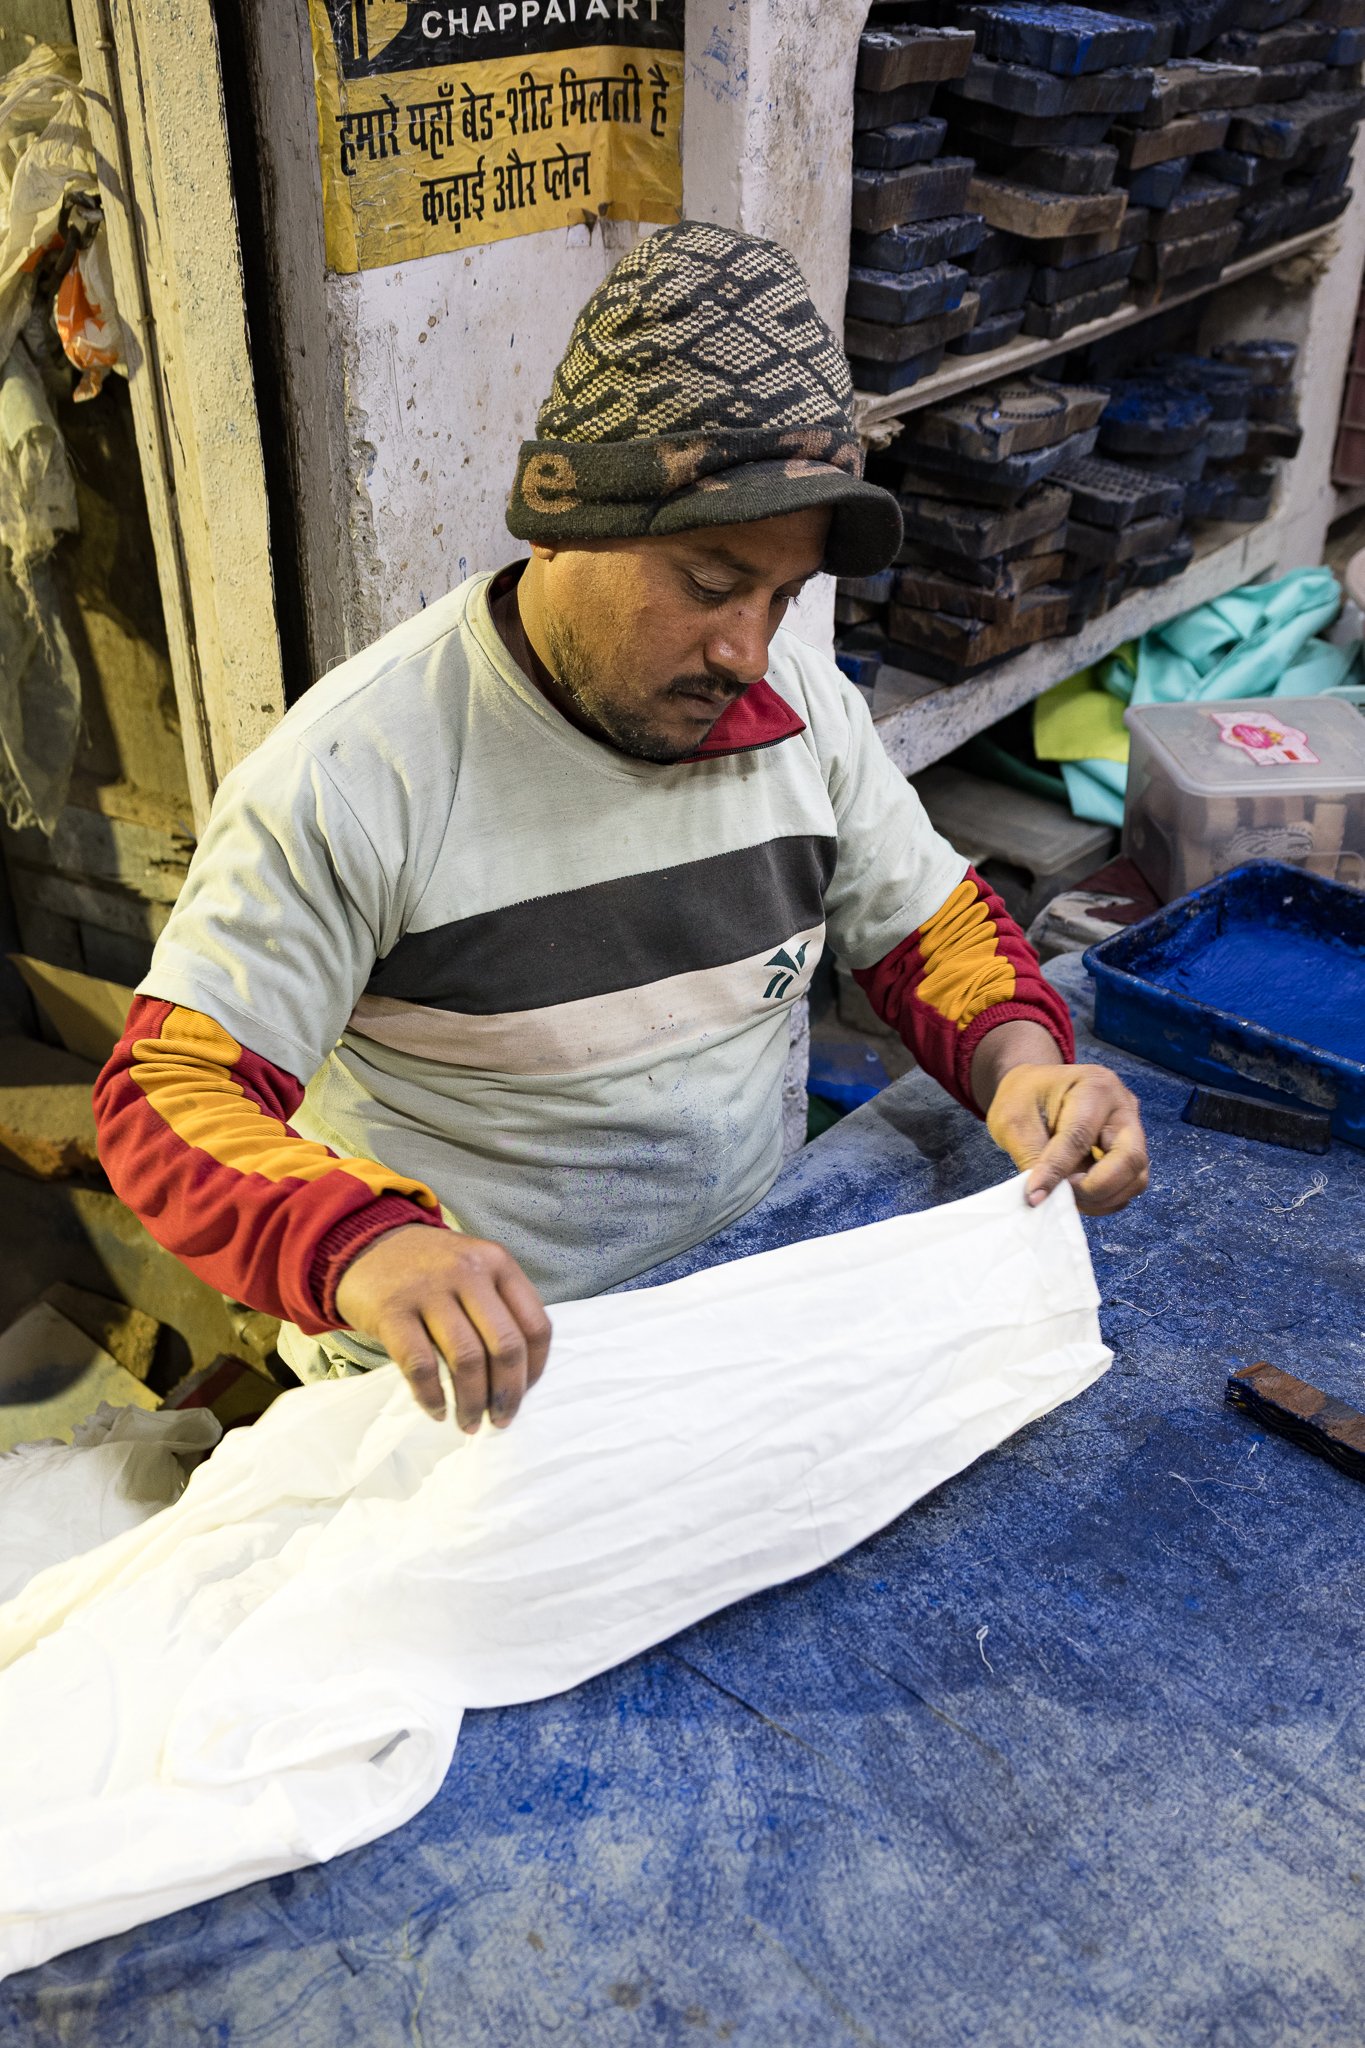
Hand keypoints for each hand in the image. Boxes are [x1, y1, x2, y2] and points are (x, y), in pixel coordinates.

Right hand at [334, 1225, 551, 1428]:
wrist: (364, 1244)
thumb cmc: (430, 1269)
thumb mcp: (475, 1269)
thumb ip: (501, 1306)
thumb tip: (519, 1377)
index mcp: (497, 1263)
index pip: (535, 1325)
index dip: (536, 1370)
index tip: (523, 1394)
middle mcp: (468, 1271)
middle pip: (505, 1346)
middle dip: (508, 1394)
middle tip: (501, 1420)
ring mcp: (428, 1289)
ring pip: (466, 1360)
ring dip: (472, 1403)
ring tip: (469, 1423)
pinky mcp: (392, 1310)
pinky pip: (420, 1366)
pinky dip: (432, 1396)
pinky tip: (437, 1410)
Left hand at [985, 1062, 1149, 1215]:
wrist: (1038, 1088)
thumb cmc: (1025, 1098)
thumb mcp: (1014, 1121)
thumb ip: (1031, 1157)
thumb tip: (1043, 1198)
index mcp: (1094, 1087)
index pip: (1080, 1136)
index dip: (1057, 1170)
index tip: (1034, 1195)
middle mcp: (1124, 1107)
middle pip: (1130, 1159)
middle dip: (1095, 1188)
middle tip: (1062, 1194)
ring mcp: (1134, 1130)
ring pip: (1136, 1178)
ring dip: (1102, 1198)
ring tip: (1067, 1195)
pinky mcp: (1132, 1151)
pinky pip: (1130, 1185)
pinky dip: (1106, 1200)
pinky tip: (1079, 1195)